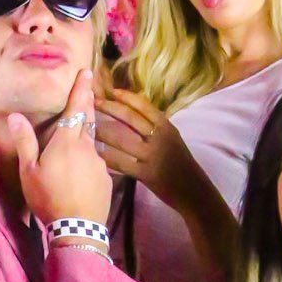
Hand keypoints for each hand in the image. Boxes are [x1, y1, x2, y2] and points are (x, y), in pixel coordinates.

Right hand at [10, 69, 110, 227]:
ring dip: (85, 138)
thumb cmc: (48, 198)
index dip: (81, 89)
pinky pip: (96, 163)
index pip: (76, 108)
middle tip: (90, 90)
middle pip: (89, 120)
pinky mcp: (107, 178)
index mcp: (67, 141)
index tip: (88, 72)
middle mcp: (87, 147)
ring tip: (76, 143)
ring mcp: (100, 163)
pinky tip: (80, 174)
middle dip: (88, 103)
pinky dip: (88, 162)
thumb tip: (16, 116)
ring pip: (92, 143)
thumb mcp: (29, 171)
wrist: (78, 228)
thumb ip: (25, 142)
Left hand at [95, 85, 194, 208]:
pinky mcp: (145, 173)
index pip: (144, 106)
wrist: (193, 190)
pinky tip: (95, 153)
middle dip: (109, 108)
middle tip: (93, 103)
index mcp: (167, 127)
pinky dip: (107, 157)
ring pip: (121, 139)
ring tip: (88, 126)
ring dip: (102, 131)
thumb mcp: (172, 139)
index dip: (126, 97)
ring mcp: (152, 155)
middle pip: (130, 118)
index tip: (112, 91)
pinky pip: (121, 162)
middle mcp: (159, 138)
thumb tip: (132, 113)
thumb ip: (155, 127)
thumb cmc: (180, 163)